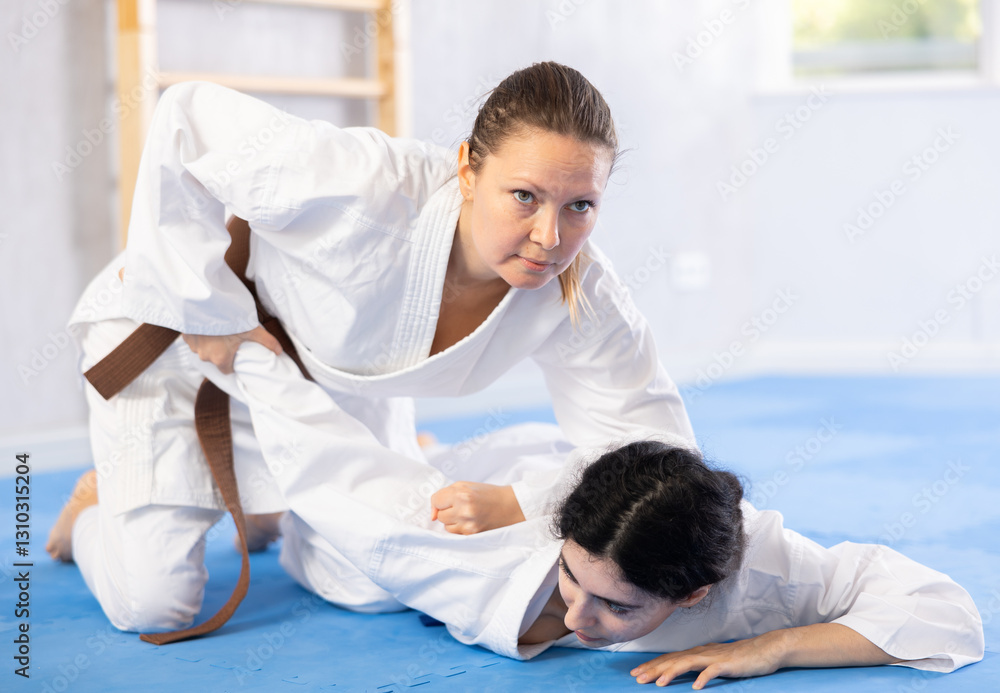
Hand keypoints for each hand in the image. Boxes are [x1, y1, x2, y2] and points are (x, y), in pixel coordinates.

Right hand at [182, 325, 282, 373]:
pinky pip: (193, 339)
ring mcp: (193, 346)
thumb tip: (280, 351)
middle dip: (220, 351)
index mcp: (221, 359)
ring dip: (208, 343)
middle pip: (214, 359)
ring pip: (202, 350)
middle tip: (227, 339)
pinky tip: (205, 326)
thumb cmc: (229, 319)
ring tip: (216, 331)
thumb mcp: (251, 329)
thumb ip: (266, 341)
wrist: (206, 303)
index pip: (226, 370)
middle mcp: (205, 356)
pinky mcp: (185, 335)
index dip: (232, 363)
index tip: (236, 355)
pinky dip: (198, 334)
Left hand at [430, 481, 525, 534]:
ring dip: (452, 521)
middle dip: (447, 511)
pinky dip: (459, 528)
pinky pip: (455, 534)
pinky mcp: (472, 535)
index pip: (436, 500)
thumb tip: (433, 514)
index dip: (439, 501)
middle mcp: (464, 511)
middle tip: (460, 506)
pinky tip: (470, 521)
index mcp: (462, 494)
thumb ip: (446, 494)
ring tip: (466, 514)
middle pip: (440, 516)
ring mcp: (468, 525)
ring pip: (446, 527)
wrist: (511, 506)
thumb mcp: (466, 485)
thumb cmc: (487, 494)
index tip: (445, 501)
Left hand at [631, 631, 787, 688]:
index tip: (636, 673)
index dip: (653, 665)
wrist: (765, 649)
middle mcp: (702, 652)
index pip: (670, 658)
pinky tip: (695, 687)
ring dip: (671, 672)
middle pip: (673, 660)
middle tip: (637, 678)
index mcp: (698, 653)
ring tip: (658, 683)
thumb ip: (700, 664)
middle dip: (654, 669)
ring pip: (688, 663)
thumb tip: (684, 671)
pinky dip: (703, 678)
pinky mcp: (728, 663)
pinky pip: (713, 670)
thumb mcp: (715, 661)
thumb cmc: (740, 657)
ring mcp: (714, 657)